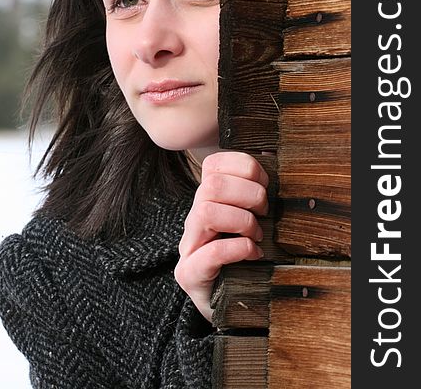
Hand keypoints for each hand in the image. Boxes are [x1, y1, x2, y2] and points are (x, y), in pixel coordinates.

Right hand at [174, 151, 268, 322]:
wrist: (226, 304)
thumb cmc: (242, 258)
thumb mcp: (251, 220)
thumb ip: (256, 191)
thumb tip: (272, 154)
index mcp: (208, 199)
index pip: (214, 164)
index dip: (244, 167)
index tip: (265, 183)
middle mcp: (194, 218)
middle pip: (211, 184)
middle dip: (248, 194)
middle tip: (265, 212)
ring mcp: (188, 245)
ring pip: (206, 211)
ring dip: (242, 221)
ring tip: (257, 235)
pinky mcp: (189, 273)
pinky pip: (210, 252)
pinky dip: (238, 249)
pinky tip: (253, 253)